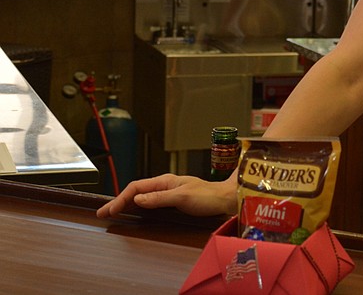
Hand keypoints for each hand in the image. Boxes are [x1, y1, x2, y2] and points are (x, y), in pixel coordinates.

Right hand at [96, 173, 237, 218]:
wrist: (226, 198)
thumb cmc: (208, 197)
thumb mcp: (182, 198)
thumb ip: (159, 198)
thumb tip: (137, 199)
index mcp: (165, 181)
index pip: (136, 188)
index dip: (120, 198)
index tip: (108, 210)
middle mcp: (166, 184)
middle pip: (137, 191)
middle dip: (118, 200)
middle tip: (103, 212)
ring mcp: (170, 191)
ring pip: (143, 195)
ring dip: (127, 202)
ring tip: (113, 211)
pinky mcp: (175, 199)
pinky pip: (151, 201)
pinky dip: (139, 205)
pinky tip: (136, 210)